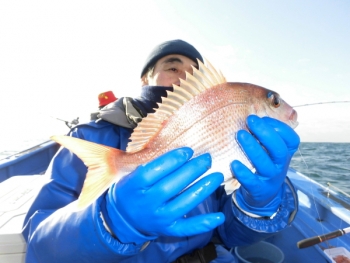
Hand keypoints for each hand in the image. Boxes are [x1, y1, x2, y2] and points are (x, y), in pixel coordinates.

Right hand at [104, 147, 224, 243]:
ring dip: (202, 189)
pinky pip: (188, 228)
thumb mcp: (133, 175)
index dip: (173, 160)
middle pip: (172, 185)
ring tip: (217, 176)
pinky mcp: (168, 229)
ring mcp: (159, 218)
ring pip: (183, 203)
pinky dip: (204, 224)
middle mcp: (147, 202)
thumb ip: (152, 166)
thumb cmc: (132, 189)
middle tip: (207, 159)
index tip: (188, 151)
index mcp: (135, 185)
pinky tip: (220, 216)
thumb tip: (180, 153)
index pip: (154, 171)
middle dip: (192, 170)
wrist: (123, 218)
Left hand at [231, 115, 299, 216]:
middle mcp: (281, 164)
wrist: (264, 193)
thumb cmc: (264, 162)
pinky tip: (234, 163)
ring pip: (265, 164)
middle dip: (265, 133)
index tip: (262, 117)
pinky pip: (252, 181)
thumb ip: (264, 133)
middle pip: (279, 149)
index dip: (279, 126)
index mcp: (286, 152)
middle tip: (250, 120)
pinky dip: (243, 173)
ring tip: (240, 135)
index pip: (291, 138)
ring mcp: (271, 177)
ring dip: (253, 148)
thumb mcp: (269, 148)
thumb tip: (247, 108)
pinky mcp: (258, 189)